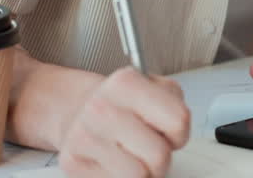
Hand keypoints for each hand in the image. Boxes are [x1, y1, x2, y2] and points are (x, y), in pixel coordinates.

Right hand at [57, 67, 190, 177]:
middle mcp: (101, 108)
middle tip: (148, 147)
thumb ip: (175, 105)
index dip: (179, 133)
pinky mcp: (72, 163)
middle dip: (160, 157)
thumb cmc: (124, 104)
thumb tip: (179, 130)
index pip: (179, 121)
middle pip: (159, 156)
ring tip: (131, 155)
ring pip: (138, 175)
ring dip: (141, 171)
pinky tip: (113, 161)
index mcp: (126, 83)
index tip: (168, 131)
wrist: (80, 109)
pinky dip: (119, 177)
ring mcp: (83, 136)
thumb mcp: (156, 89)